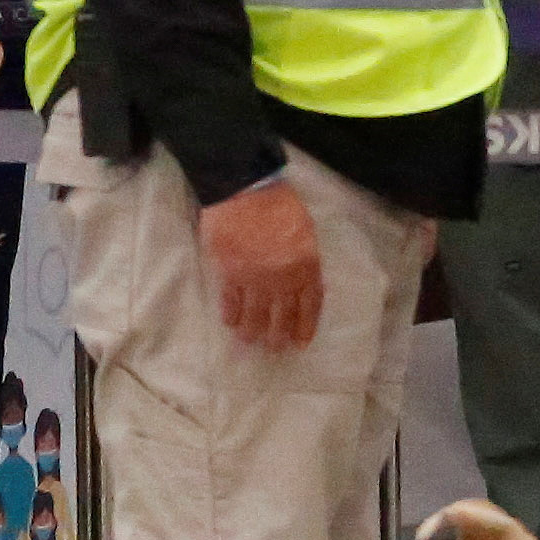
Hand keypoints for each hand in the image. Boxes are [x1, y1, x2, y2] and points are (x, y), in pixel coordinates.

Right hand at [199, 175, 324, 350]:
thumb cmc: (279, 205)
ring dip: (253, 332)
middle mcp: (282, 279)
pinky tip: (231, 323)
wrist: (245, 190)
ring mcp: (255, 279)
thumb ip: (305, 260)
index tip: (300, 342)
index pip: (309, 305)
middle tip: (274, 349)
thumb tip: (303, 283)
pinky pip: (232, 303)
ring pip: (255, 316)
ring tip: (250, 341)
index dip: (305, 326)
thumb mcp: (305, 231)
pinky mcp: (230, 274)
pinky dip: (232, 315)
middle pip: (282, 317)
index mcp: (306, 266)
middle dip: (278, 337)